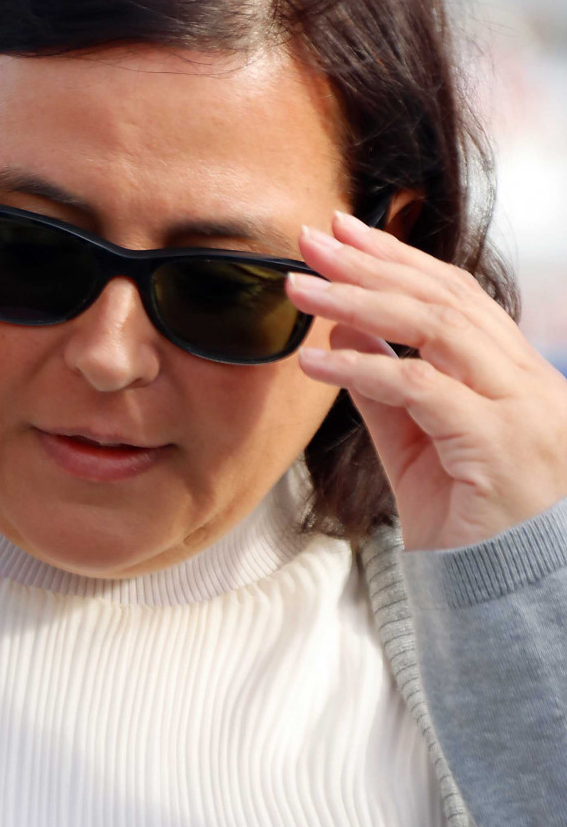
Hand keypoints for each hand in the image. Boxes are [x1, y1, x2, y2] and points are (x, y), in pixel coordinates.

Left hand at [286, 210, 566, 551]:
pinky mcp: (495, 442)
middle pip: (443, 298)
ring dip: (359, 299)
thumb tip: (344, 323)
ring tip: (300, 287)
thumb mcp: (415, 444)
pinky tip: (314, 360)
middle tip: (310, 237)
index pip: (454, 294)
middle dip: (371, 262)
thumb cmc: (469, 521)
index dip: (397, 258)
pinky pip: (420, 389)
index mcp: (512, 372)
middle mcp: (525, 379)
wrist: (506, 594)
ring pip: (435, 329)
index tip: (343, 232)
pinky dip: (362, 367)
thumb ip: (383, 386)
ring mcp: (518, 407)